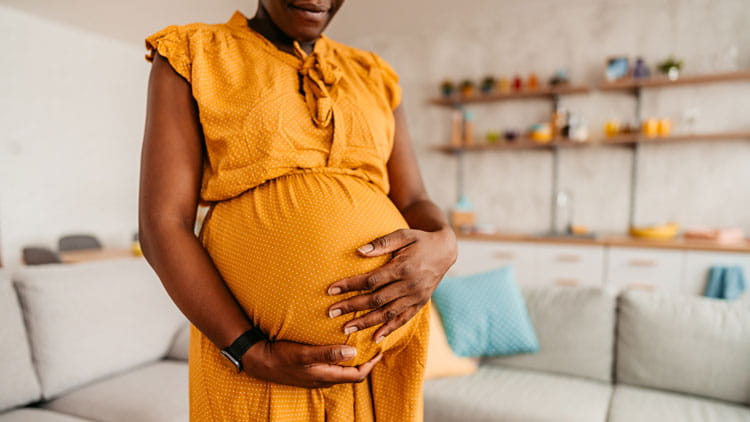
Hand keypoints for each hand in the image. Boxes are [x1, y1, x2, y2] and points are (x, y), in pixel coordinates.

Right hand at [242, 339, 382, 387]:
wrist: (259, 361)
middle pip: (353, 374)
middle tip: (374, 346)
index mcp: (326, 376)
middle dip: (366, 362)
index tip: (380, 350)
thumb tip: (352, 353)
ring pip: (343, 371)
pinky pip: (333, 366)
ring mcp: (317, 376)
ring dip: (354, 360)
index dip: (371, 364)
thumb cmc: (281, 356)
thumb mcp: (304, 354)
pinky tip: (341, 346)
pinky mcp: (311, 370)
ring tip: (362, 344)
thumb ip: (328, 353)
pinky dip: (342, 358)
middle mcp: (324, 379)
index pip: (358, 375)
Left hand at [326, 227, 456, 342]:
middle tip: (331, 313)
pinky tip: (375, 338)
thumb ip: (382, 243)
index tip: (331, 290)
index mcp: (403, 268)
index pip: (371, 280)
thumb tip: (359, 251)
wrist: (445, 250)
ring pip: (387, 313)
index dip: (350, 286)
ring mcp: (416, 297)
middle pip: (376, 300)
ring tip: (346, 329)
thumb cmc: (419, 240)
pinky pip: (403, 319)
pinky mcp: (420, 304)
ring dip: (366, 322)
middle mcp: (410, 285)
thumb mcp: (403, 235)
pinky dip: (389, 330)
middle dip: (352, 307)